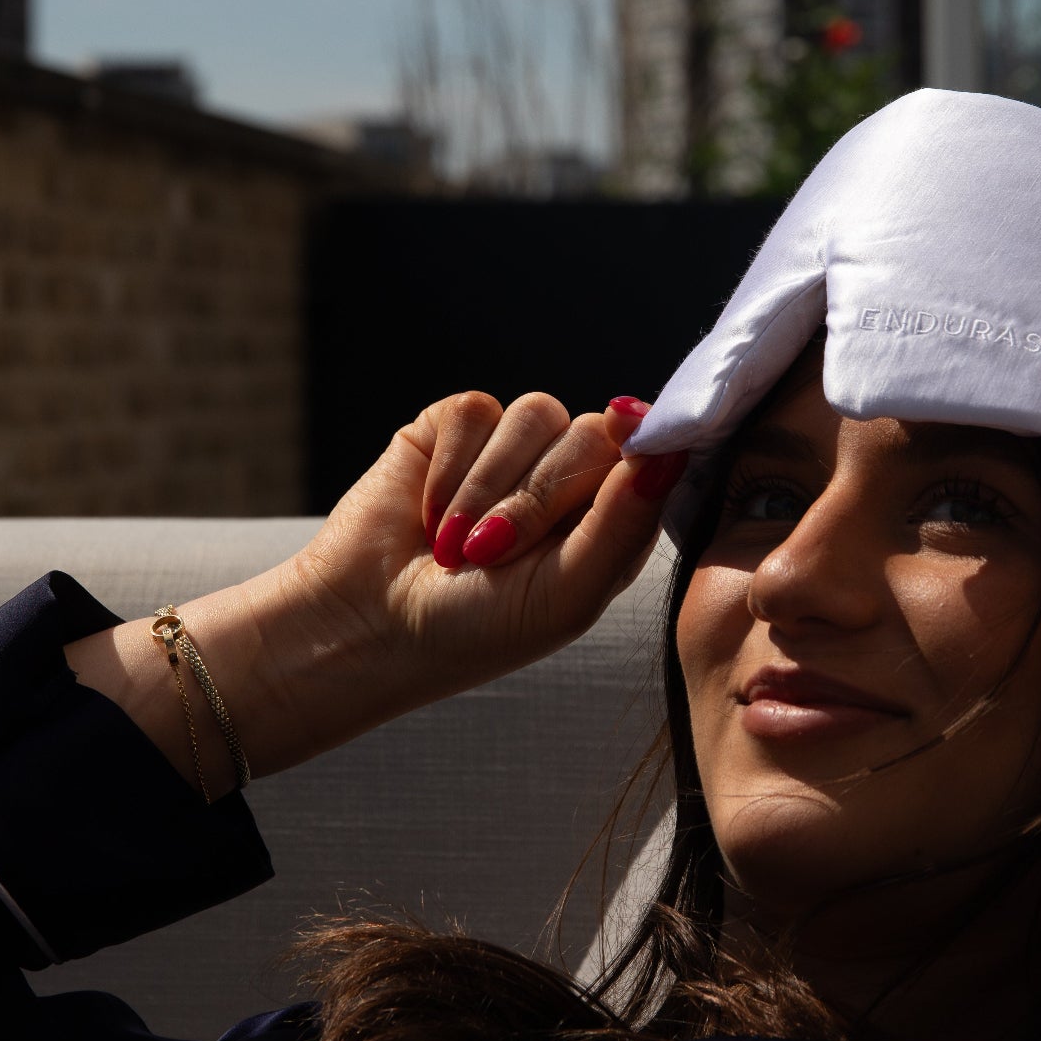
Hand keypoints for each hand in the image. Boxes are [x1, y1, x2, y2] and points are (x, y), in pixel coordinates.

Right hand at [65, 390, 686, 797]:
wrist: (370, 623)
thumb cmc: (477, 628)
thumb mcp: (566, 592)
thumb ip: (623, 522)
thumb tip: (669, 449)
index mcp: (610, 517)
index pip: (652, 460)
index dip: (644, 456)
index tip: (636, 463)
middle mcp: (570, 475)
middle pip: (596, 432)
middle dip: (540, 497)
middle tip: (493, 554)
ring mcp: (514, 447)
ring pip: (538, 414)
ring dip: (491, 490)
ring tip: (457, 546)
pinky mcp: (457, 426)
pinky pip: (477, 412)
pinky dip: (452, 470)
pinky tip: (429, 514)